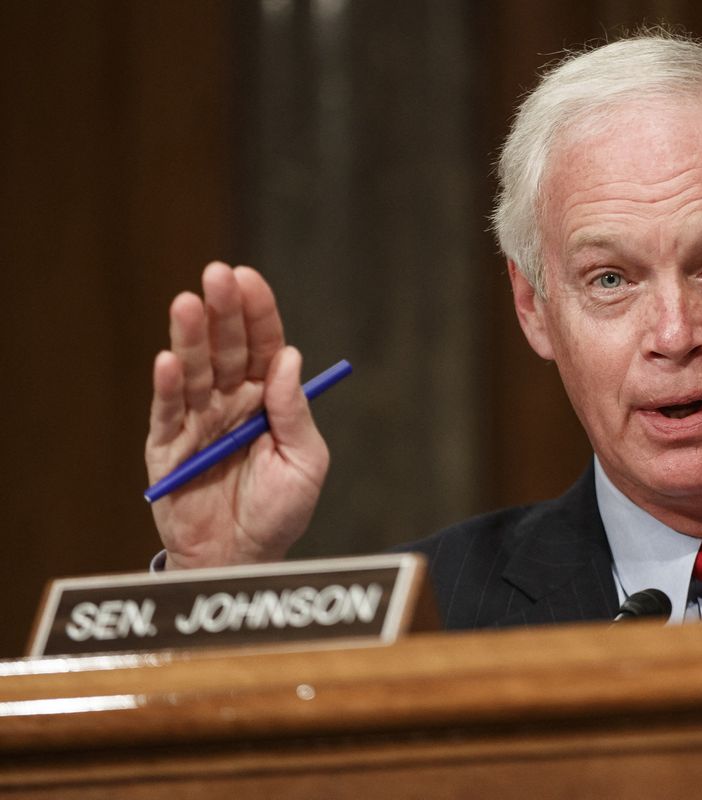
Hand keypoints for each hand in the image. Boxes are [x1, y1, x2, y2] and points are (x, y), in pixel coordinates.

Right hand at [145, 262, 328, 568]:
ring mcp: (198, 422)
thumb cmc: (279, 512)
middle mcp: (231, 402)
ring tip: (188, 303)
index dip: (257, 312)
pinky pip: (167, 413)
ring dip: (190, 337)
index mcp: (268, 399)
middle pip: (225, 348)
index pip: (262, 345)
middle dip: (223, 310)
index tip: (248, 278)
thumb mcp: (305, 462)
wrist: (243, 560)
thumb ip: (294, 412)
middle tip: (216, 274)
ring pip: (193, 371)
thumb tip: (288, 358)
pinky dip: (167, 387)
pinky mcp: (168, 448)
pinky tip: (168, 361)